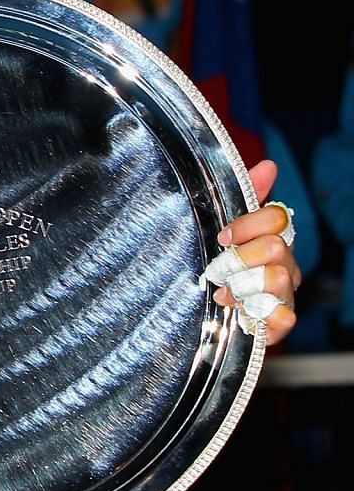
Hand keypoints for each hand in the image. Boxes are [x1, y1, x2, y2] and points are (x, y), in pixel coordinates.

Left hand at [204, 159, 300, 346]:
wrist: (206, 317)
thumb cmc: (220, 269)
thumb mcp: (225, 231)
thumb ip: (245, 198)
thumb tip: (269, 165)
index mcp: (274, 240)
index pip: (277, 218)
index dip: (247, 224)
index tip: (222, 236)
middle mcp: (285, 267)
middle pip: (276, 247)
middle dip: (242, 255)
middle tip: (219, 267)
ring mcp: (284, 296)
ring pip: (278, 278)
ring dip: (242, 284)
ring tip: (223, 291)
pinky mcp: (278, 325)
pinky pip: (285, 317)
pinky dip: (260, 313)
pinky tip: (238, 310)